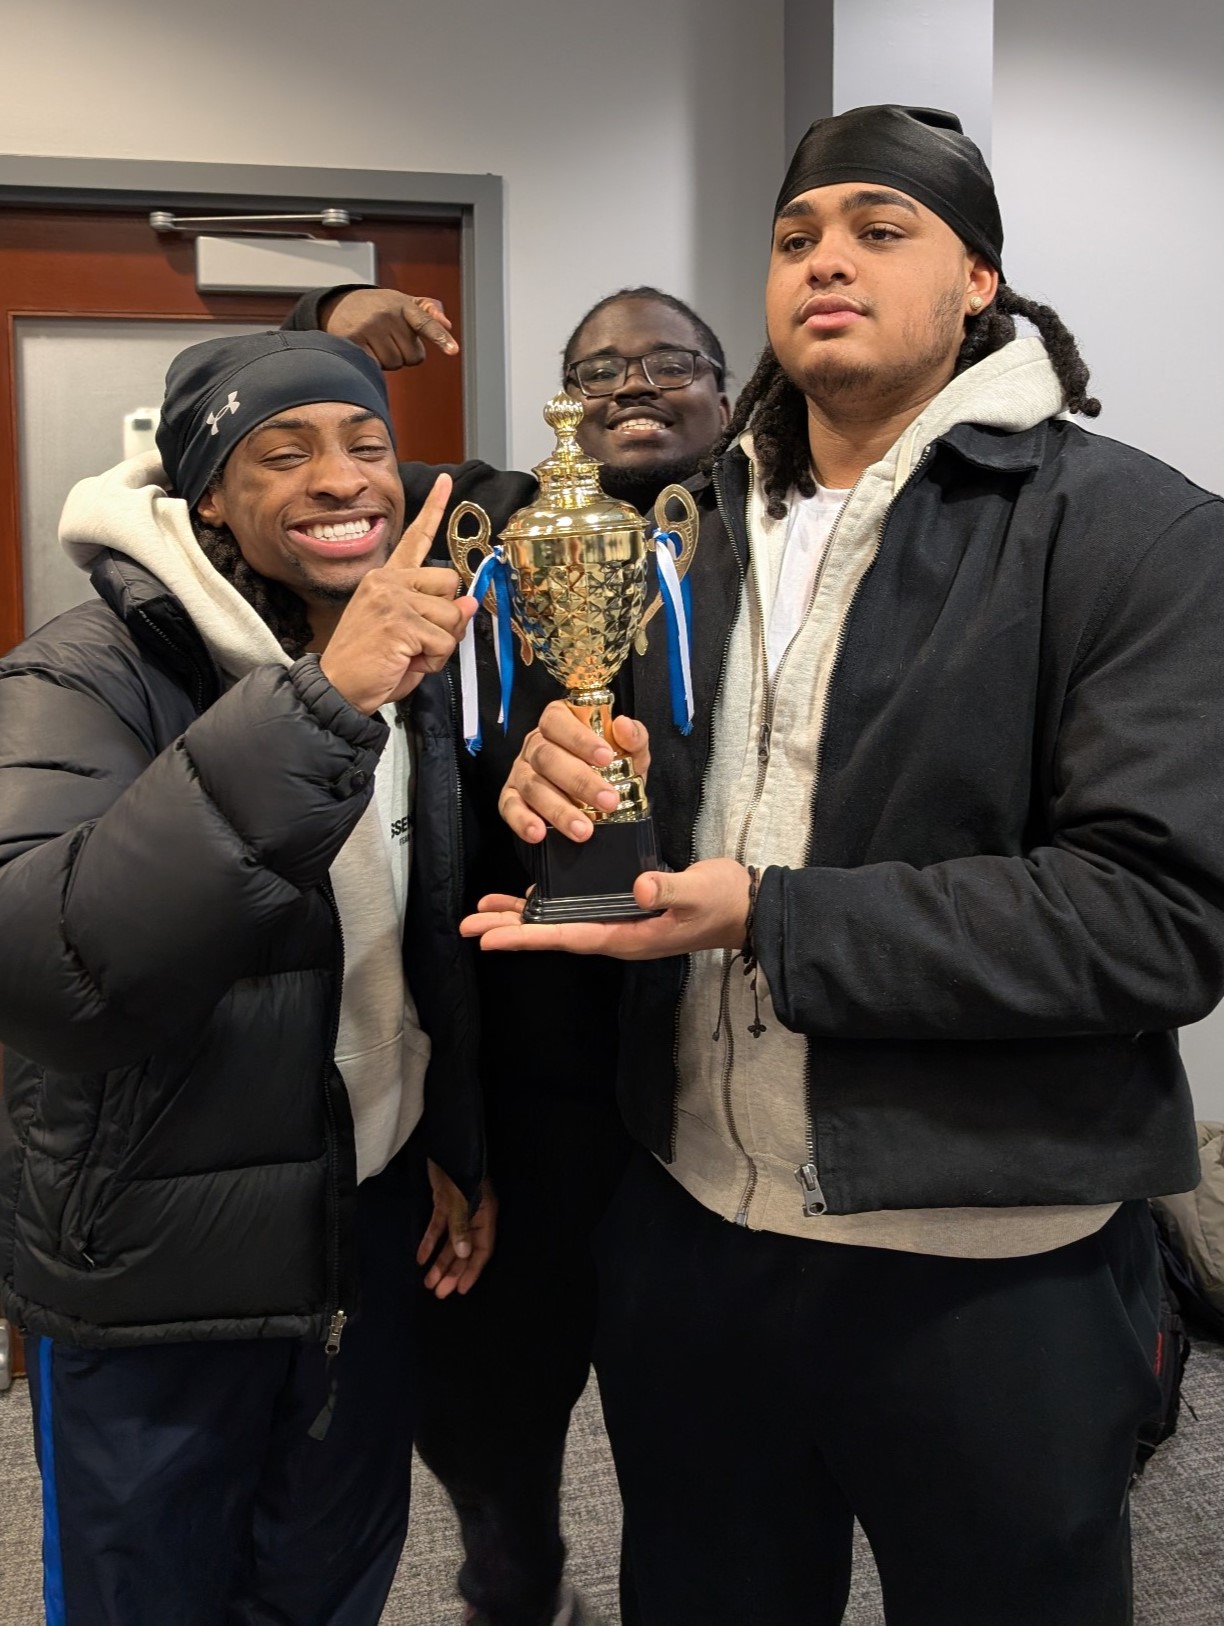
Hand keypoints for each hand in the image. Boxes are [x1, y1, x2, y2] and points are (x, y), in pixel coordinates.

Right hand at [320, 287, 458, 366]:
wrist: (337, 305)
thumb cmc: (377, 307)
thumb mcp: (403, 301)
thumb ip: (428, 310)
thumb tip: (447, 324)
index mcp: (403, 304)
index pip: (426, 323)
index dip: (440, 337)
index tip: (453, 350)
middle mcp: (388, 314)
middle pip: (412, 356)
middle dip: (403, 352)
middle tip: (389, 338)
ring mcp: (370, 327)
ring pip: (395, 364)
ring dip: (387, 359)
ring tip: (375, 341)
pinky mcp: (354, 340)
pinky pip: (376, 366)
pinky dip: (373, 363)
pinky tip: (365, 348)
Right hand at [320, 474, 475, 712]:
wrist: (337, 689)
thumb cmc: (372, 665)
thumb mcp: (411, 636)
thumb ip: (439, 617)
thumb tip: (469, 603)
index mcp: (386, 579)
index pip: (414, 538)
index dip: (434, 509)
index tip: (448, 482)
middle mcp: (387, 580)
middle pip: (450, 583)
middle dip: (447, 617)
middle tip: (418, 640)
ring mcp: (391, 598)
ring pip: (452, 615)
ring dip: (440, 644)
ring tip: (409, 654)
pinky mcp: (398, 621)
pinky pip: (442, 641)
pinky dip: (432, 660)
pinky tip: (406, 662)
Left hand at [416, 1162, 497, 1298]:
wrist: (446, 1141)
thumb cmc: (458, 1171)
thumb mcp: (460, 1199)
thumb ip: (461, 1226)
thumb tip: (465, 1256)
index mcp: (485, 1215)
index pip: (482, 1250)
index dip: (472, 1271)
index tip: (460, 1290)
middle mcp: (474, 1215)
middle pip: (464, 1250)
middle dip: (452, 1272)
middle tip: (439, 1293)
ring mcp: (459, 1209)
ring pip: (451, 1242)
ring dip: (440, 1262)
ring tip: (429, 1283)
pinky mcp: (444, 1202)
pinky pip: (438, 1226)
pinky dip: (430, 1241)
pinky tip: (420, 1258)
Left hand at [460, 858, 750, 960]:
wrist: (745, 907)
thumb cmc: (722, 901)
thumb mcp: (696, 892)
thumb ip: (667, 890)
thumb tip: (637, 888)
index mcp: (626, 936)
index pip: (567, 937)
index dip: (527, 938)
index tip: (489, 940)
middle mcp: (615, 934)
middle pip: (552, 933)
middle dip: (509, 929)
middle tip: (467, 925)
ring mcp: (618, 923)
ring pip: (559, 922)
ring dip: (521, 917)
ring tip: (483, 911)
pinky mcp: (623, 908)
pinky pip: (576, 909)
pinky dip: (548, 903)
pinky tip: (528, 896)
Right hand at [499, 700, 651, 842]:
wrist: (598, 796)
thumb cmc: (609, 767)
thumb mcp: (628, 751)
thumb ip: (632, 737)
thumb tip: (624, 726)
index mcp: (560, 722)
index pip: (559, 722)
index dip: (580, 739)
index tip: (606, 757)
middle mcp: (536, 743)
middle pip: (547, 757)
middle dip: (579, 781)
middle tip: (607, 801)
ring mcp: (522, 771)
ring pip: (532, 786)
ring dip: (558, 809)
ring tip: (583, 829)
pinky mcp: (511, 796)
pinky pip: (510, 807)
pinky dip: (522, 820)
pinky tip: (538, 833)